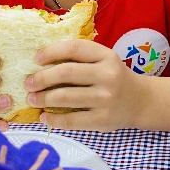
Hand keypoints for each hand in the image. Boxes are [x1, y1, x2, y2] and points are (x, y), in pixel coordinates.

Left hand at [26, 40, 141, 131]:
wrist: (141, 101)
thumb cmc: (114, 78)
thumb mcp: (104, 61)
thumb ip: (81, 59)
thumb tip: (41, 63)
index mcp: (107, 56)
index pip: (75, 49)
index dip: (52, 52)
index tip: (36, 59)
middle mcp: (108, 76)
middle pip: (66, 73)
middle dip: (42, 78)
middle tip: (28, 83)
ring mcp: (105, 99)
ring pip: (66, 97)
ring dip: (43, 99)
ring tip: (32, 100)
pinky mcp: (102, 120)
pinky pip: (72, 120)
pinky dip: (54, 120)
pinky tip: (44, 117)